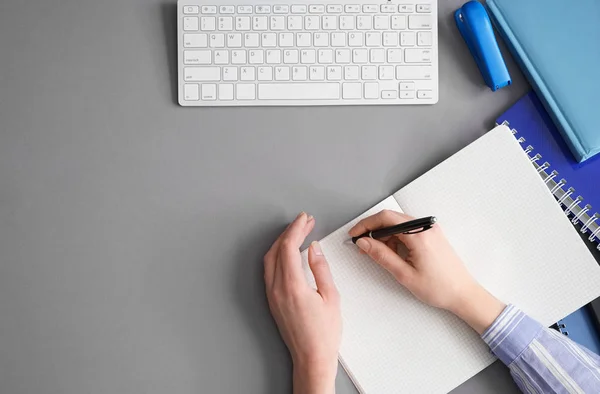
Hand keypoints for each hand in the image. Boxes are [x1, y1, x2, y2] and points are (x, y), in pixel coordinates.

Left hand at [264, 212, 340, 393]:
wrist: (311, 358)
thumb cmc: (323, 334)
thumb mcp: (331, 297)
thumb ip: (321, 269)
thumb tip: (314, 248)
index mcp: (292, 286)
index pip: (289, 247)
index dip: (297, 229)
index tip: (305, 218)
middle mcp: (277, 289)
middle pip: (277, 250)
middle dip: (290, 232)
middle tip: (305, 221)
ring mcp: (272, 295)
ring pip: (270, 259)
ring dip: (282, 242)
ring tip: (298, 233)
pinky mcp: (272, 301)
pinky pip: (270, 270)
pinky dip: (278, 255)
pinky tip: (289, 252)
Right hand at [349, 210, 504, 333]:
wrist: (463, 294)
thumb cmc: (439, 288)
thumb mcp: (404, 275)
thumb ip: (381, 255)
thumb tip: (363, 243)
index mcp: (419, 235)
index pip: (385, 219)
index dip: (365, 225)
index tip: (354, 235)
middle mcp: (425, 227)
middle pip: (391, 219)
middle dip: (373, 231)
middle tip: (362, 247)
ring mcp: (430, 229)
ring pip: (398, 224)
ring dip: (384, 236)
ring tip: (378, 255)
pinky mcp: (432, 234)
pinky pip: (408, 230)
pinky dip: (396, 238)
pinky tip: (393, 254)